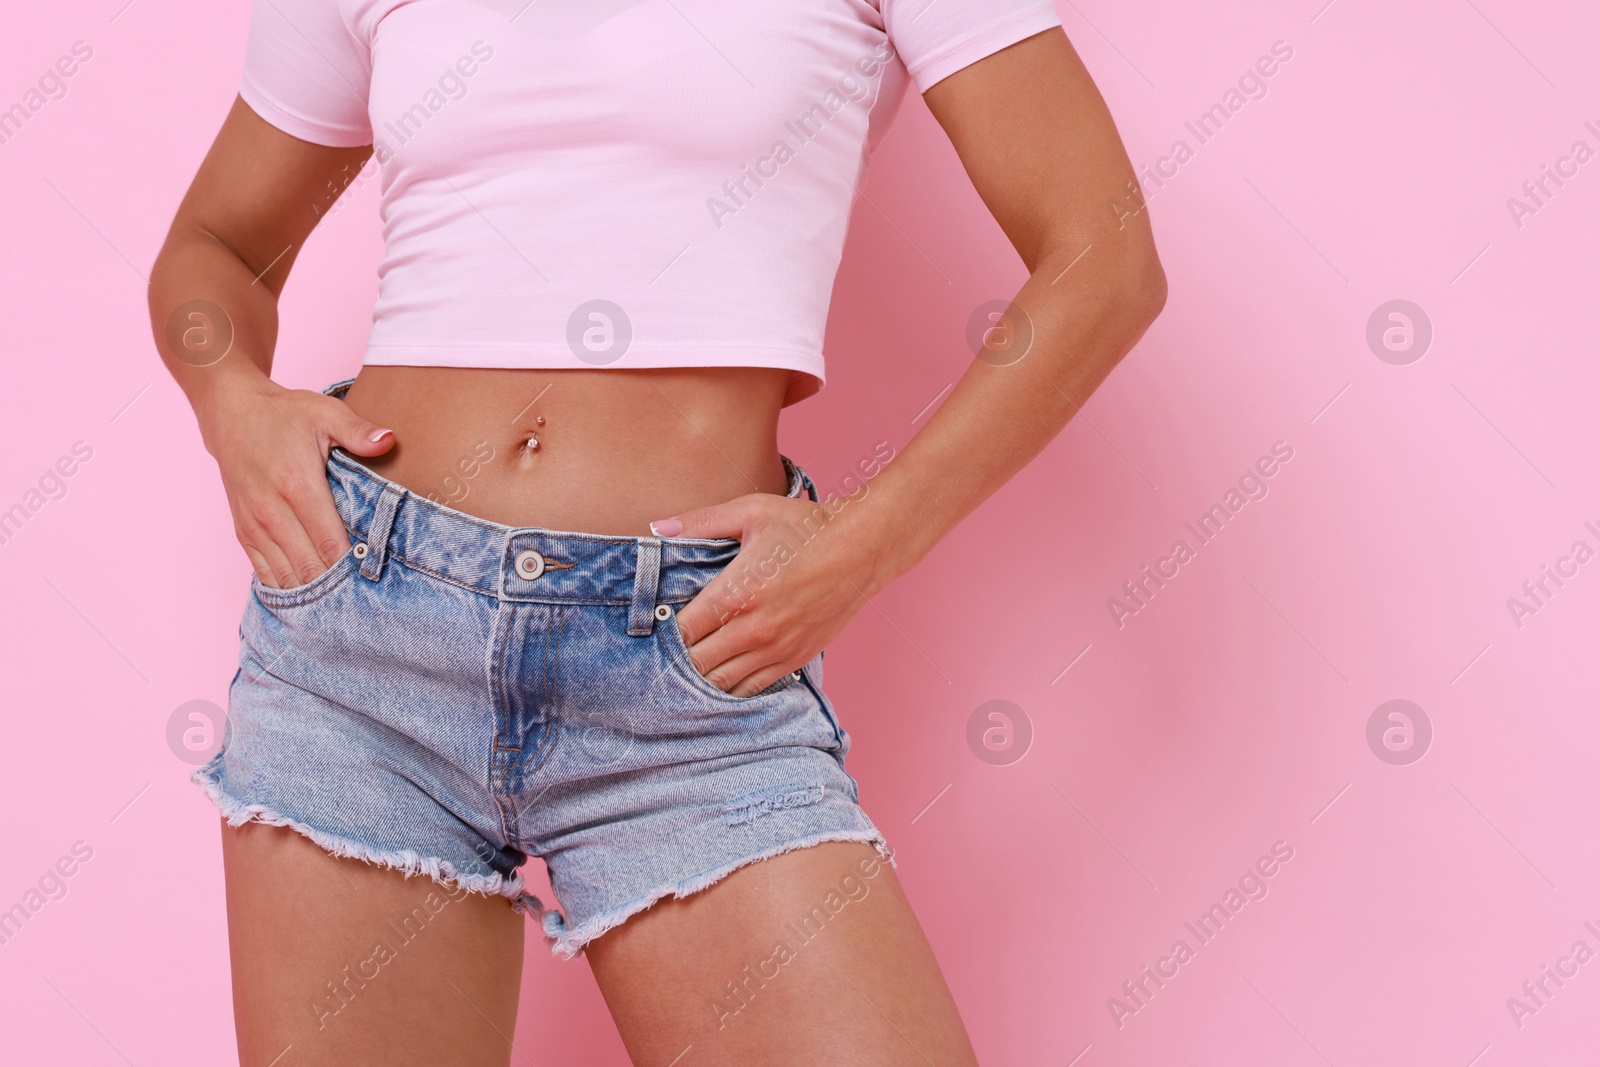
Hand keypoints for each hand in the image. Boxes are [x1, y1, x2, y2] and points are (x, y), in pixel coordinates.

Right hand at [198, 377, 395, 588]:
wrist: (230, 412)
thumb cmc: (283, 413)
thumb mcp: (324, 413)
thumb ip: (358, 432)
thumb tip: (390, 440)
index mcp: (298, 486)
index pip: (330, 543)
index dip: (353, 567)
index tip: (376, 579)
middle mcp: (272, 512)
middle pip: (309, 567)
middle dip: (337, 587)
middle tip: (365, 601)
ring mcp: (254, 524)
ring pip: (285, 575)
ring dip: (312, 592)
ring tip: (341, 607)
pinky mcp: (243, 530)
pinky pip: (263, 571)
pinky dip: (286, 587)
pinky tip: (308, 598)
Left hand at [651, 492, 884, 696]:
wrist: (862, 549)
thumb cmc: (805, 527)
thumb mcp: (750, 513)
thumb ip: (699, 522)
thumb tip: (657, 527)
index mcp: (737, 593)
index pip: (683, 631)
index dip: (666, 630)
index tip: (662, 620)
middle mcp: (754, 629)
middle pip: (697, 664)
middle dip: (679, 657)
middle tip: (672, 644)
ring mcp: (776, 649)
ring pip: (722, 683)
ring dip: (704, 675)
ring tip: (695, 660)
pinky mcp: (795, 659)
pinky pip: (753, 688)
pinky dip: (733, 686)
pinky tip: (725, 671)